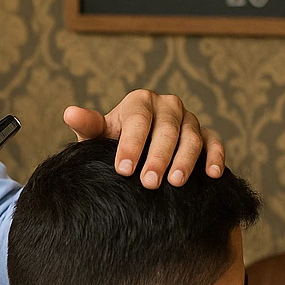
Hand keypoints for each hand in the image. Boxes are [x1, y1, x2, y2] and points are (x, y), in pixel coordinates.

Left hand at [63, 90, 223, 188]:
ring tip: (175, 183)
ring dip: (184, 160)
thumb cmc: (113, 143)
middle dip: (157, 157)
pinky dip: (215, 157)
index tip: (122, 170)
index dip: (131, 145)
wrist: (136, 153)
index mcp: (139, 101)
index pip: (138, 120)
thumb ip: (88, 125)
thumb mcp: (98, 135)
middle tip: (148, 183)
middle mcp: (166, 105)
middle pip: (166, 129)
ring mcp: (189, 119)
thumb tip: (69, 112)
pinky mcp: (206, 134)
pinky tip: (212, 175)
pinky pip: (214, 143)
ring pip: (191, 137)